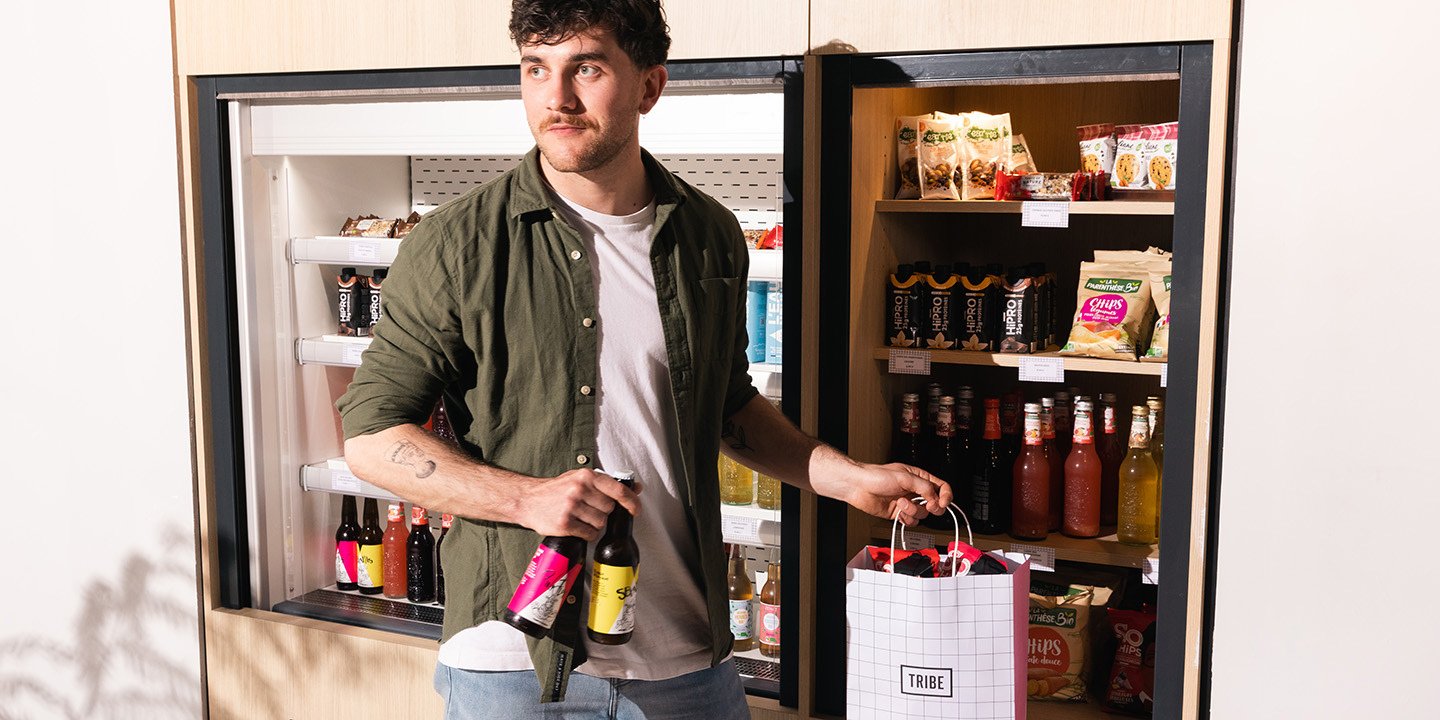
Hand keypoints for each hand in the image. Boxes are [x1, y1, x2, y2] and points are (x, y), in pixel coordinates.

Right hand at [515, 469, 642, 540]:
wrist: (527, 500)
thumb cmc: (556, 489)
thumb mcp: (580, 478)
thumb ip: (607, 483)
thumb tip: (636, 487)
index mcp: (586, 476)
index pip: (617, 489)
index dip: (631, 501)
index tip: (636, 510)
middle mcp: (579, 489)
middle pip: (609, 509)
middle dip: (603, 512)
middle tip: (589, 509)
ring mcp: (571, 507)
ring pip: (600, 523)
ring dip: (594, 524)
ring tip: (581, 517)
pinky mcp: (565, 523)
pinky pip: (589, 534)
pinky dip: (586, 533)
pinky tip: (576, 527)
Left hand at [831, 461, 950, 526]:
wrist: (859, 487)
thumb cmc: (876, 476)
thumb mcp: (904, 477)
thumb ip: (923, 487)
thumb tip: (935, 498)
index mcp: (919, 478)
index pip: (941, 487)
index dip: (945, 496)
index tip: (942, 503)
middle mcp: (915, 491)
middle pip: (935, 504)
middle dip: (932, 507)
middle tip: (927, 506)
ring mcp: (907, 503)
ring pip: (922, 514)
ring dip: (913, 511)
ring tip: (901, 503)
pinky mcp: (899, 513)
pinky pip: (911, 521)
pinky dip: (906, 519)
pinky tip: (898, 512)